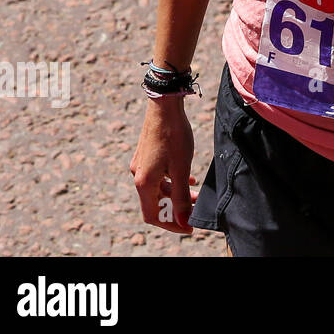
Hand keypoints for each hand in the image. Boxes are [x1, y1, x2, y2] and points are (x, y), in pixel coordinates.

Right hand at [130, 97, 197, 234]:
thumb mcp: (182, 169)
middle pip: (155, 202)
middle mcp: (138, 175)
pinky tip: (188, 179)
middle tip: (195, 210)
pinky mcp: (146, 156)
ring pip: (159, 189)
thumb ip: (181, 197)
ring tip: (196, 194)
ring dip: (176, 195)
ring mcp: (141, 165)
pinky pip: (159, 177)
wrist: (165, 106)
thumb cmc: (174, 136)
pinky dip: (173, 181)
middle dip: (176, 209)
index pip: (153, 215)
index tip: (189, 227)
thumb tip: (184, 221)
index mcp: (144, 182)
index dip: (171, 224)